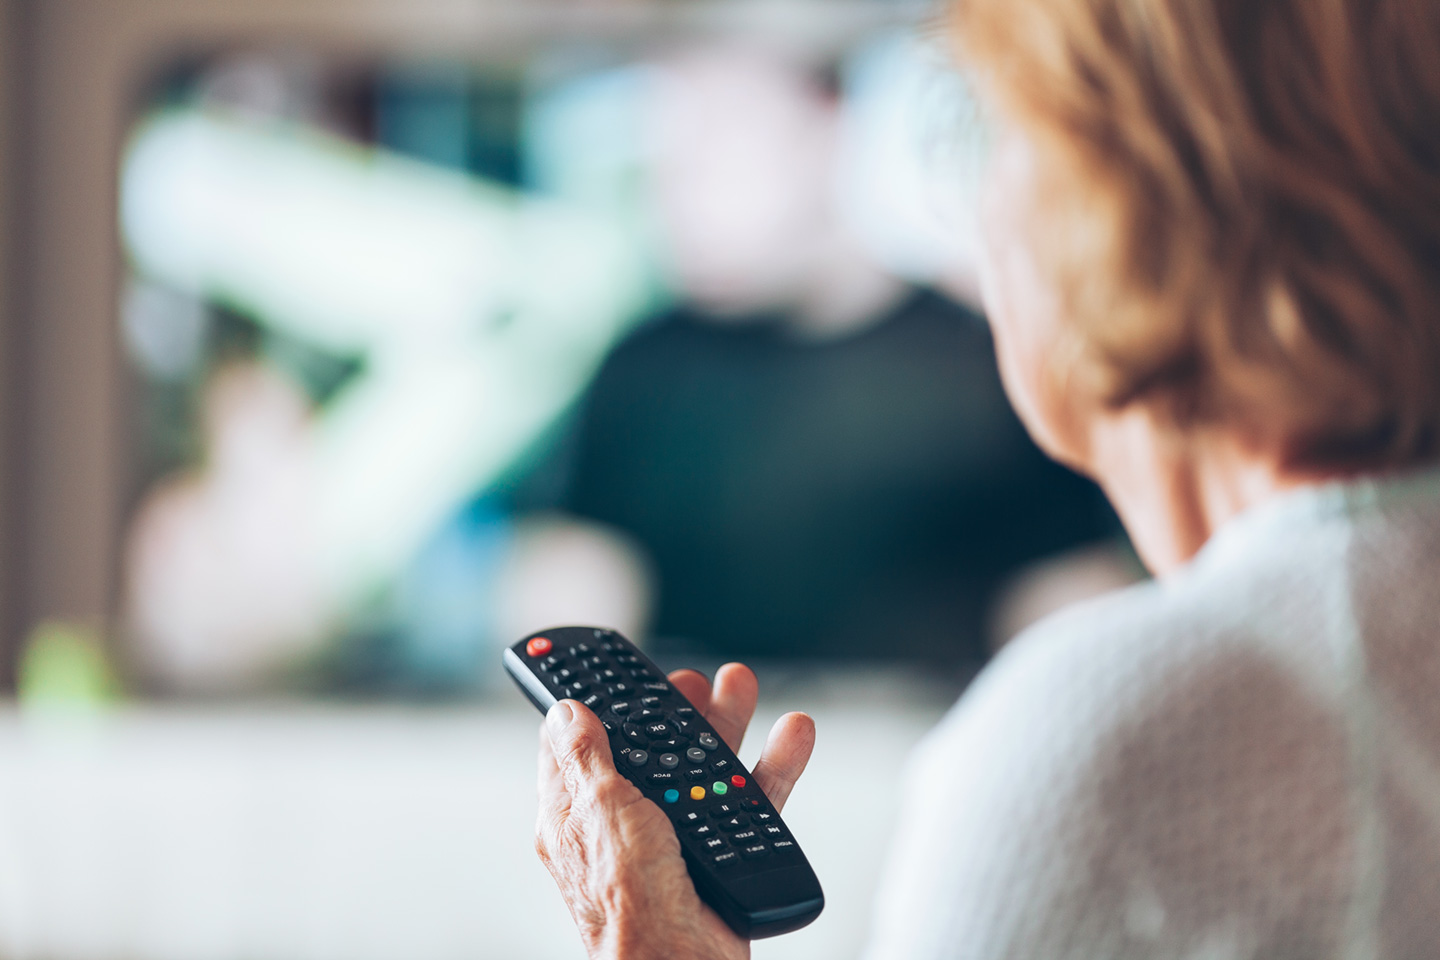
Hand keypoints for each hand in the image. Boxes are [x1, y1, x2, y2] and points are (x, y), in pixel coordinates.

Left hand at [535, 664, 816, 959]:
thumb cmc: (628, 904)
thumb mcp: (599, 811)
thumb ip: (585, 757)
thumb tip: (564, 712)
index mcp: (578, 812)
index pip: (579, 746)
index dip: (599, 706)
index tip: (616, 675)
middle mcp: (624, 823)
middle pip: (652, 750)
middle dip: (676, 711)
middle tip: (695, 681)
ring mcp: (671, 840)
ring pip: (703, 770)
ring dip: (726, 726)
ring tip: (742, 686)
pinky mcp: (715, 857)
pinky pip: (747, 804)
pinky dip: (772, 769)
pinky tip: (790, 736)